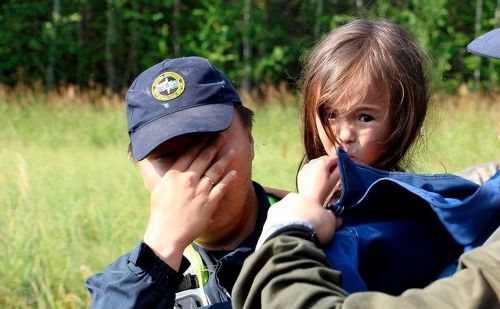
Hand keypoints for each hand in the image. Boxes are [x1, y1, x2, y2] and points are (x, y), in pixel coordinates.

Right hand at [143, 139, 236, 269]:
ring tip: (232, 151)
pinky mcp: (209, 203)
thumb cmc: (160, 213)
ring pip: (215, 170)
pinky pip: (222, 187)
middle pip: (204, 158)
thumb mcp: (159, 189)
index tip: (206, 135)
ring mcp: (199, 191)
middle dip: (214, 145)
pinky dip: (229, 178)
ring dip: (224, 159)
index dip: (199, 143)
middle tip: (221, 136)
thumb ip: (170, 177)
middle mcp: (188, 179)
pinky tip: (234, 172)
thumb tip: (175, 168)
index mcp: (174, 175)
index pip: (189, 154)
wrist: (167, 234)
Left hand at [263, 193, 340, 244]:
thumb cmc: (313, 224)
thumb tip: (337, 218)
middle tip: (304, 231)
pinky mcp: (264, 229)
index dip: (310, 211)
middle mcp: (282, 202)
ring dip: (286, 228)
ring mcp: (271, 215)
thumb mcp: (329, 220)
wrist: (292, 238)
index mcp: (297, 196)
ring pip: (281, 220)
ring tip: (294, 240)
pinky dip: (279, 237)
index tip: (314, 222)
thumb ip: (331, 217)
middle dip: (296, 219)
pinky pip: (274, 232)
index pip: (304, 201)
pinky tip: (285, 244)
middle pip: (290, 210)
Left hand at [297, 154, 339, 205]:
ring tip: (322, 179)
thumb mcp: (334, 180)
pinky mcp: (301, 172)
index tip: (339, 170)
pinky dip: (313, 171)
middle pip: (325, 159)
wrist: (309, 200)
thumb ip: (340, 170)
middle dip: (329, 165)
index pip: (334, 158)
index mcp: (322, 162)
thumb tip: (342, 164)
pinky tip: (315, 180)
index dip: (338, 163)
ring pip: (317, 163)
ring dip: (321, 167)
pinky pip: (310, 168)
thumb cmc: (323, 190)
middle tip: (331, 175)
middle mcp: (313, 161)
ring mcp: (306, 166)